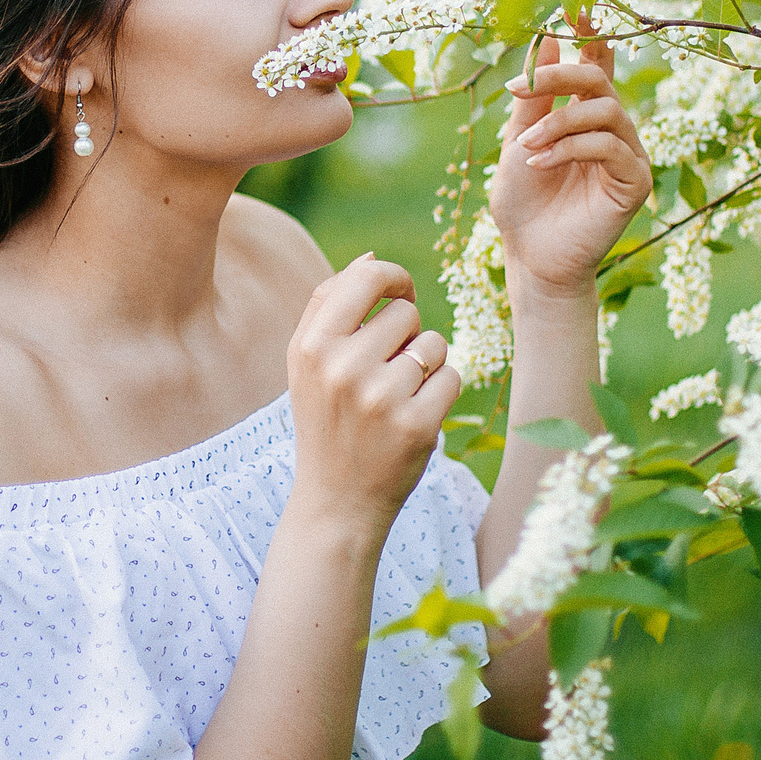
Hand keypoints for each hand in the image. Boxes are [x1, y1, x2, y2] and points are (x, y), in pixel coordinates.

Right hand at [285, 254, 462, 529]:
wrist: (336, 502)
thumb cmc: (325, 420)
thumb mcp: (307, 363)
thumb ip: (330, 305)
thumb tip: (371, 256)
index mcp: (311, 345)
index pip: (367, 277)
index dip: (393, 278)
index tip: (400, 293)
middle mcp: (342, 368)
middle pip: (406, 313)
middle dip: (406, 336)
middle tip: (384, 373)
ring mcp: (381, 398)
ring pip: (435, 344)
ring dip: (427, 366)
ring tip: (398, 397)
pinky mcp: (417, 425)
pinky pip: (453, 377)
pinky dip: (442, 393)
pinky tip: (415, 417)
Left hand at [489, 28, 653, 301]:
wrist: (530, 255)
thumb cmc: (523, 200)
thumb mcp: (520, 138)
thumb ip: (535, 95)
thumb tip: (546, 39)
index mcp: (585, 112)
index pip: (596, 62)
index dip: (589, 33)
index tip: (572, 9)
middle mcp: (613, 127)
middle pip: (598, 79)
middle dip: (560, 76)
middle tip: (520, 87)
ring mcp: (628, 153)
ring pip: (606, 111)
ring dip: (558, 122)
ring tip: (527, 147)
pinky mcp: (635, 181)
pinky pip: (611, 147)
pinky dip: (571, 148)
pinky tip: (540, 164)